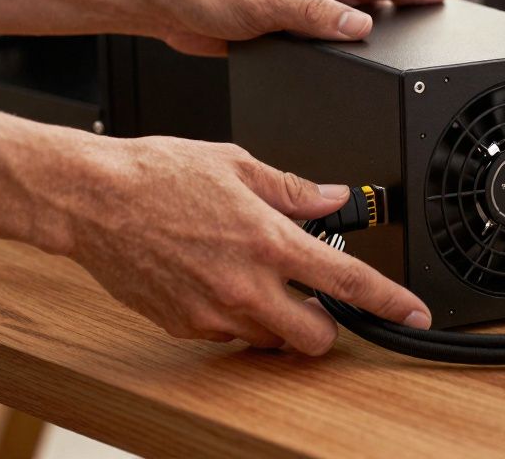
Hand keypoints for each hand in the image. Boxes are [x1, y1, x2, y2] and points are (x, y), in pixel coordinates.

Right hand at [67, 135, 431, 353]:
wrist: (91, 199)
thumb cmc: (156, 174)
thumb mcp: (236, 164)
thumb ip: (292, 188)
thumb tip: (333, 198)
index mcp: (268, 239)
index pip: (348, 282)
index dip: (390, 303)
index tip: (413, 315)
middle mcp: (245, 284)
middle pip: (315, 337)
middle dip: (326, 325)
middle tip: (316, 299)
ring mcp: (213, 311)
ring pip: (270, 341)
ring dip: (279, 321)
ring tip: (257, 281)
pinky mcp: (184, 325)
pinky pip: (228, 335)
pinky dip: (236, 318)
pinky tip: (219, 282)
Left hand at [154, 0, 444, 55]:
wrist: (169, 1)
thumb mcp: (271, 5)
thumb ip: (318, 17)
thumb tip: (361, 23)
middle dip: (401, 2)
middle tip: (429, 15)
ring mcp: (296, 0)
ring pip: (346, 11)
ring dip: (370, 21)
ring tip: (397, 36)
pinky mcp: (280, 20)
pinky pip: (323, 30)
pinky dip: (341, 40)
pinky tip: (344, 54)